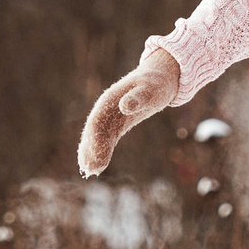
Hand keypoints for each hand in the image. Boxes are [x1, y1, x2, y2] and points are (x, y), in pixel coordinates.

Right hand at [77, 46, 180, 176]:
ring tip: (89, 171)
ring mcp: (109, 115)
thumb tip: (125, 106)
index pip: (98, 123)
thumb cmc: (156, 84)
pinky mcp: (116, 123)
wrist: (158, 78)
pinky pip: (104, 137)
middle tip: (91, 170)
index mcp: (110, 100)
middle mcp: (105, 108)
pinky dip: (98, 149)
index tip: (96, 158)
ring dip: (92, 152)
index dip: (95, 141)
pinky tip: (95, 164)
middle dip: (91, 150)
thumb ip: (138, 98)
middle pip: (95, 131)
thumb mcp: (150, 90)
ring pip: (97, 136)